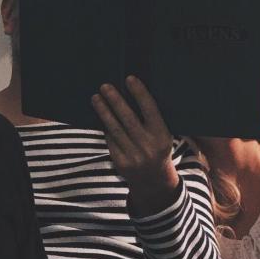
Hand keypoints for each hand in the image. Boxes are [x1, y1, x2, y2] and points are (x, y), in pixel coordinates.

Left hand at [91, 75, 177, 213]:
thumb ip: (152, 119)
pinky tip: (101, 115)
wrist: (154, 180)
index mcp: (162, 135)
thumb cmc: (158, 149)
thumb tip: (132, 94)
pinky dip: (105, 127)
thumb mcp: (163, 135)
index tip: (129, 78)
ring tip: (96, 98)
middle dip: (115, 100)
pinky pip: (110, 141)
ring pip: (115, 129)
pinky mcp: (121, 162)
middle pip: (128, 118)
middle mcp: (148, 145)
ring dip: (104, 112)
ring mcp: (134, 155)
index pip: (150, 109)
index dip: (140, 93)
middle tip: (105, 86)